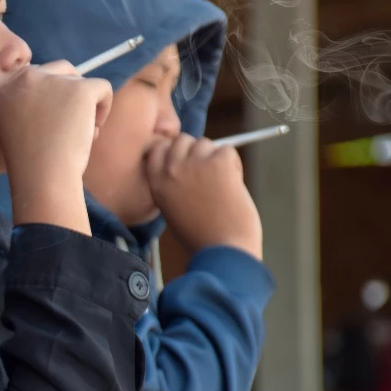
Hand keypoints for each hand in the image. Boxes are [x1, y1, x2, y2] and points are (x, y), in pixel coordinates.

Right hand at [0, 61, 112, 232]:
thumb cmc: (33, 166)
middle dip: (71, 95)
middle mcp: (26, 79)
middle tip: (73, 126)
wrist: (42, 180)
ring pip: (81, 81)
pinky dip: (104, 107)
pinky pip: (102, 87)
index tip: (54, 125)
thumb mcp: (22, 131)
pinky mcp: (79, 89)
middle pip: (60, 71)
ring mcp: (53, 81)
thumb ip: (36, 108)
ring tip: (82, 134)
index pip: (37, 78)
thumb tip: (68, 93)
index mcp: (6, 90)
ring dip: (85, 105)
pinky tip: (94, 132)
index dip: (52, 99)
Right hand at [144, 135, 261, 259]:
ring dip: (215, 158)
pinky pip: (227, 151)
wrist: (223, 250)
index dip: (172, 150)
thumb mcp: (171, 208)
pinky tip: (232, 185)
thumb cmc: (200, 236)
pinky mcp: (219, 163)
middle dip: (195, 151)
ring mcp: (195, 164)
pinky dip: (233, 164)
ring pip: (206, 144)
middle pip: (183, 140)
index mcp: (156, 182)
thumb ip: (171, 184)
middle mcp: (171, 169)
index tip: (184, 160)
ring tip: (221, 183)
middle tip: (207, 172)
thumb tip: (187, 164)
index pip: (157, 147)